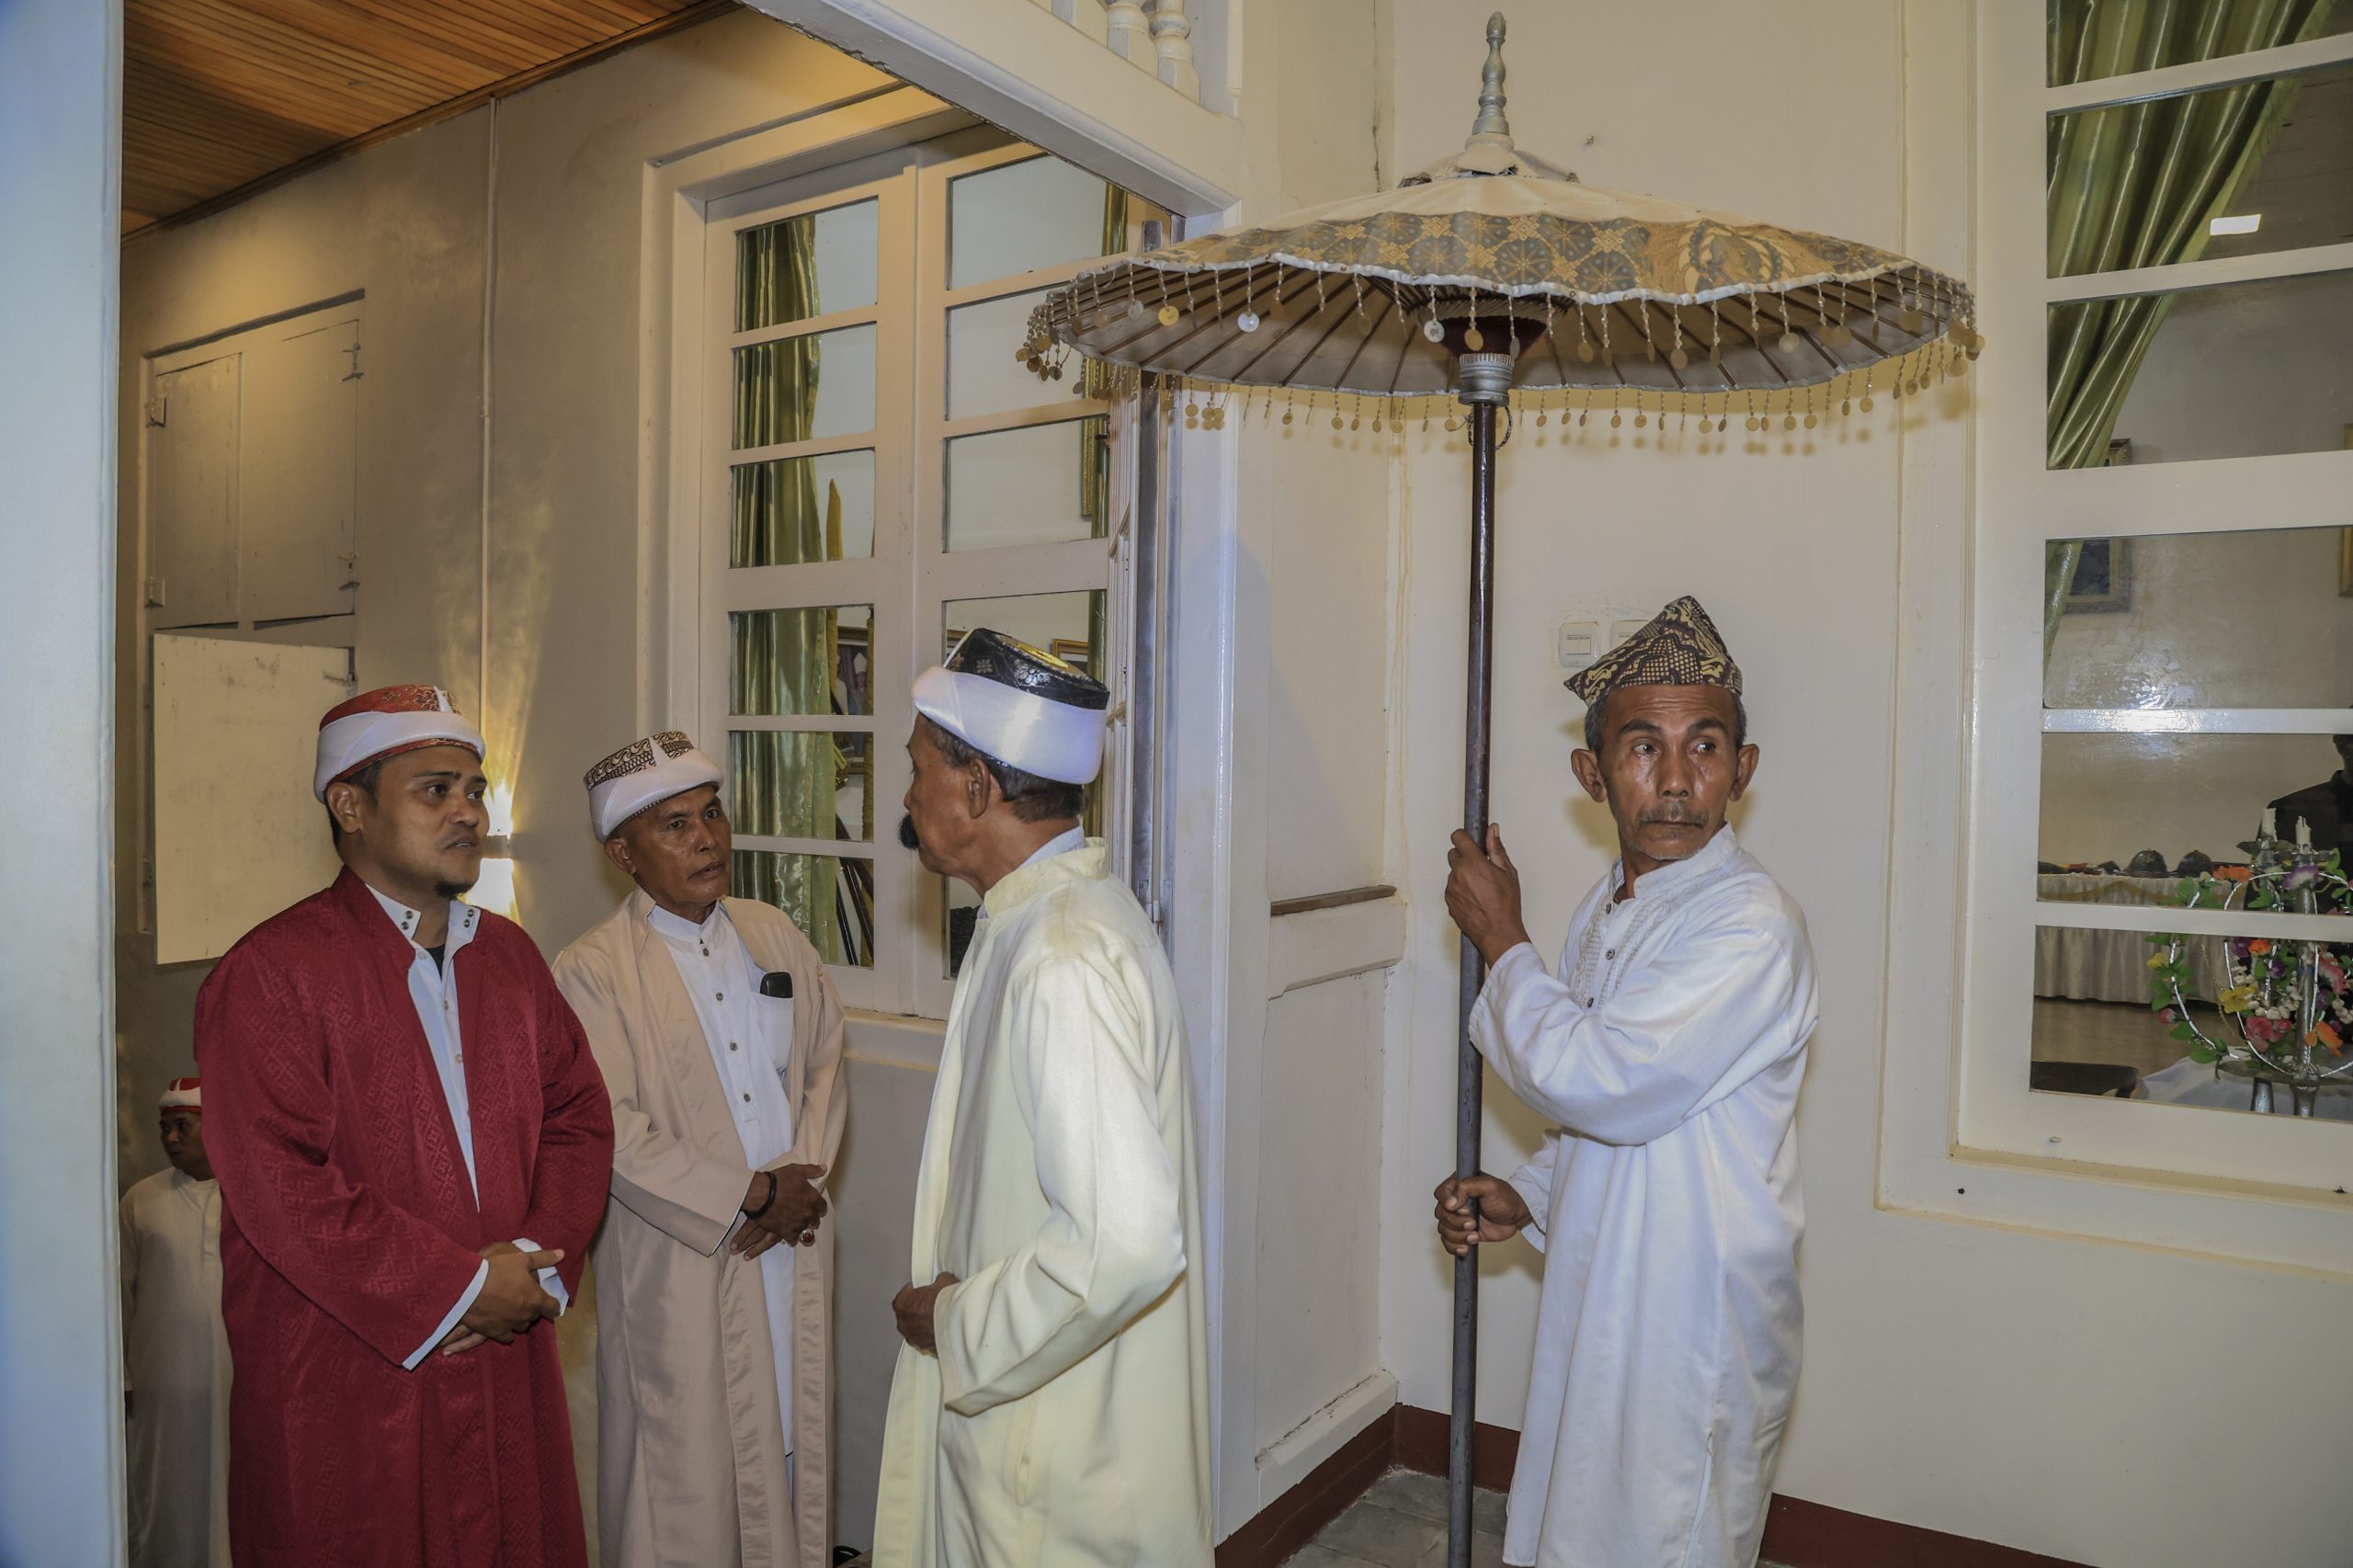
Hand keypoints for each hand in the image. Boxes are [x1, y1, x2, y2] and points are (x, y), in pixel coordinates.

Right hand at [458, 1246, 563, 1344]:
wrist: (467, 1287)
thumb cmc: (496, 1269)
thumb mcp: (522, 1258)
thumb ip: (543, 1258)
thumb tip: (562, 1254)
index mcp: (535, 1298)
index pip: (553, 1307)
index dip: (553, 1305)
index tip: (550, 1305)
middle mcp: (526, 1315)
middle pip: (535, 1315)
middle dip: (533, 1308)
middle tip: (524, 1298)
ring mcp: (510, 1326)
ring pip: (522, 1326)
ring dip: (520, 1319)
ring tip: (513, 1310)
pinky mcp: (494, 1333)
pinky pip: (506, 1336)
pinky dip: (507, 1330)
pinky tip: (503, 1324)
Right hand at [735, 1163, 828, 1256]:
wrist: (761, 1195)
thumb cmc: (778, 1181)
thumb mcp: (796, 1170)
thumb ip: (812, 1171)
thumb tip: (824, 1169)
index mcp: (812, 1198)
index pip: (822, 1206)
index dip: (819, 1207)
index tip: (817, 1208)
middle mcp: (807, 1212)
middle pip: (814, 1219)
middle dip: (811, 1218)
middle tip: (807, 1216)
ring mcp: (797, 1223)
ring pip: (804, 1228)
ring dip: (801, 1226)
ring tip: (796, 1224)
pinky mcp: (786, 1231)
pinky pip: (793, 1238)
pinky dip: (792, 1237)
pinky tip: (790, 1236)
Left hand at [892, 1272, 958, 1354]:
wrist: (956, 1322)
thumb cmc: (945, 1303)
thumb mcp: (944, 1280)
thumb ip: (938, 1281)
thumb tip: (942, 1281)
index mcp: (901, 1302)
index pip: (905, 1293)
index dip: (917, 1290)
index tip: (925, 1289)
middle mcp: (902, 1322)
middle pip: (909, 1312)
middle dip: (919, 1308)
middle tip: (933, 1302)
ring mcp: (912, 1337)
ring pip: (916, 1328)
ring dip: (924, 1323)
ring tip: (939, 1316)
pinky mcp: (924, 1347)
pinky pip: (926, 1339)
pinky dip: (932, 1335)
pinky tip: (943, 1328)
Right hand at [1433, 1172, 1532, 1256]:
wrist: (1516, 1216)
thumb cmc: (1505, 1198)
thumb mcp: (1488, 1185)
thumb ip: (1466, 1187)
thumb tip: (1450, 1201)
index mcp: (1458, 1186)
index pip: (1440, 1194)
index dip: (1448, 1204)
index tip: (1464, 1209)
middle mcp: (1455, 1202)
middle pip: (1441, 1215)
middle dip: (1457, 1223)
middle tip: (1473, 1223)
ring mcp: (1457, 1218)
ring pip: (1444, 1230)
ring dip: (1458, 1236)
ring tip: (1474, 1235)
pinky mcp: (1462, 1233)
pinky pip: (1448, 1243)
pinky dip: (1455, 1247)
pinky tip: (1466, 1246)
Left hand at [1446, 825, 1531, 968]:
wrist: (1498, 932)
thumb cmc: (1505, 905)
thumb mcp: (1507, 872)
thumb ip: (1496, 848)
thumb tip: (1492, 831)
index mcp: (1473, 863)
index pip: (1458, 837)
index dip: (1464, 837)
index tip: (1470, 841)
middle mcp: (1458, 874)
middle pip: (1453, 854)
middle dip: (1465, 857)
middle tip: (1480, 868)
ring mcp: (1451, 888)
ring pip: (1453, 873)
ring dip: (1463, 875)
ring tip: (1481, 888)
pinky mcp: (1449, 901)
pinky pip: (1452, 889)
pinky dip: (1460, 890)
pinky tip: (1475, 898)